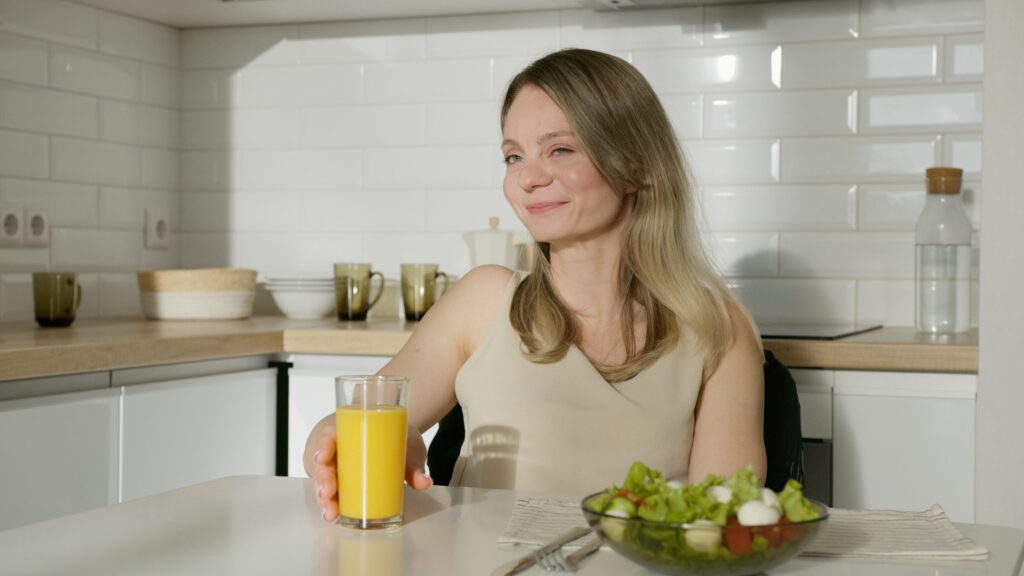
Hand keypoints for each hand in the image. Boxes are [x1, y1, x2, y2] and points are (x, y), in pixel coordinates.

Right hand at [311, 423, 433, 522]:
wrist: (396, 440)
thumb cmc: (395, 438)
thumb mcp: (406, 446)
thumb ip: (413, 465)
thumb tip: (424, 482)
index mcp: (347, 431)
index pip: (329, 435)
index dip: (323, 446)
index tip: (323, 458)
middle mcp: (338, 450)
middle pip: (324, 464)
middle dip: (324, 480)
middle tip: (329, 492)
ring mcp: (338, 468)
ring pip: (324, 482)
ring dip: (325, 498)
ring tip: (331, 513)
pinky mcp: (342, 484)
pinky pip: (333, 493)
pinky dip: (332, 505)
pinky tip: (333, 516)